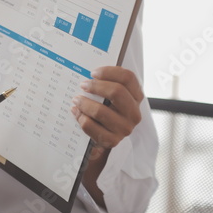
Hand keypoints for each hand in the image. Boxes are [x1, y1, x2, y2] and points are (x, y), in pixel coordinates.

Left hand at [71, 66, 143, 207]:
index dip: (109, 72)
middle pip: (117, 92)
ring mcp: (124, 128)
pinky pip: (91, 126)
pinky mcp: (112, 141)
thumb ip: (107, 84)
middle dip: (96, 86)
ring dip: (84, 103)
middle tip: (83, 85)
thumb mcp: (112, 98)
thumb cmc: (107, 111)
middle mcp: (134, 113)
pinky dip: (81, 118)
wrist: (104, 139)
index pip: (128, 78)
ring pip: (101, 110)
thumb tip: (90, 74)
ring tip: (76, 100)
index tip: (94, 72)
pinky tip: (77, 113)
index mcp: (136, 97)